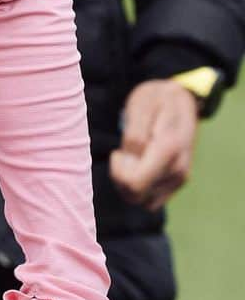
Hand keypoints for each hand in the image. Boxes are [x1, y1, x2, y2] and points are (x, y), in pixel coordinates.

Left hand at [110, 78, 199, 211]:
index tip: (118, 152)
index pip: (135, 183)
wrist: (181, 99)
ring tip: (129, 158)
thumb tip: (130, 160)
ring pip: (143, 200)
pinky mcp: (177, 182)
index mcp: (168, 149)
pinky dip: (140, 188)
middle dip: (120, 178)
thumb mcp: (140, 106)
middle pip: (136, 195)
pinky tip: (138, 167)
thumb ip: (135, 135)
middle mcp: (178, 169)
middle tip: (120, 154)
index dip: (118, 171)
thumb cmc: (156, 99)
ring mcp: (180, 178)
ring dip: (129, 183)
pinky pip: (153, 200)